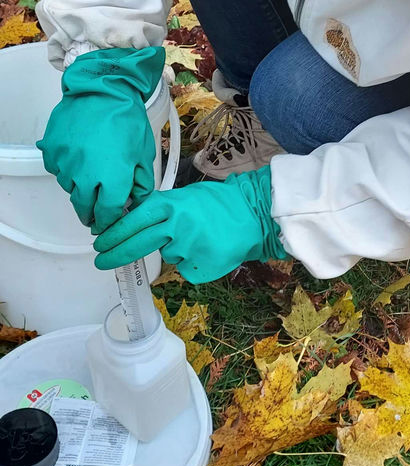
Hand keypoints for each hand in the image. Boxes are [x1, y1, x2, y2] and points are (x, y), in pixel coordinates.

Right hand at [37, 46, 164, 233]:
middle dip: (90, 213)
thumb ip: (140, 184)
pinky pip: (57, 169)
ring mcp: (66, 163)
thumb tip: (136, 202)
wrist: (103, 90)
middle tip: (95, 213)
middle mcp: (85, 175)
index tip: (108, 222)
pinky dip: (66, 169)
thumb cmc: (126, 118)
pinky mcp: (53, 150)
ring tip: (90, 176)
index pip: (106, 214)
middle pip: (84, 208)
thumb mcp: (143, 153)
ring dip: (79, 189)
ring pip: (69, 188)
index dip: (108, 221)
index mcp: (112, 179)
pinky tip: (78, 159)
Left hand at [93, 166, 287, 282]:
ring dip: (175, 250)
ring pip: (167, 256)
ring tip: (198, 237)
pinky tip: (206, 250)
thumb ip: (161, 208)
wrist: (254, 216)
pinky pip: (184, 268)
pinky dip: (191, 262)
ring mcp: (187, 250)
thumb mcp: (186, 196)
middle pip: (137, 245)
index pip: (132, 221)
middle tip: (102, 260)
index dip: (113, 234)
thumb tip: (133, 219)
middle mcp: (176, 227)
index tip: (99, 242)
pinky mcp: (198, 269)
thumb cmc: (219, 203)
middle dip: (115, 254)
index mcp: (171, 206)